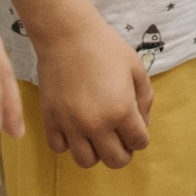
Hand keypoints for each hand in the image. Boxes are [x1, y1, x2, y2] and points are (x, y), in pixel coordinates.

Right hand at [33, 12, 153, 168]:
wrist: (67, 34)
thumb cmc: (105, 47)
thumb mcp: (136, 68)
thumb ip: (146, 99)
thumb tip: (143, 124)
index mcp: (121, 110)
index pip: (139, 143)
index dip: (140, 137)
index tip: (135, 128)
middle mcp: (96, 123)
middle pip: (115, 161)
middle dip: (123, 152)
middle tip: (119, 138)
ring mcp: (71, 124)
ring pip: (86, 161)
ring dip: (96, 152)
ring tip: (97, 135)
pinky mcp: (50, 119)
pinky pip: (59, 148)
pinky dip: (68, 143)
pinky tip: (74, 128)